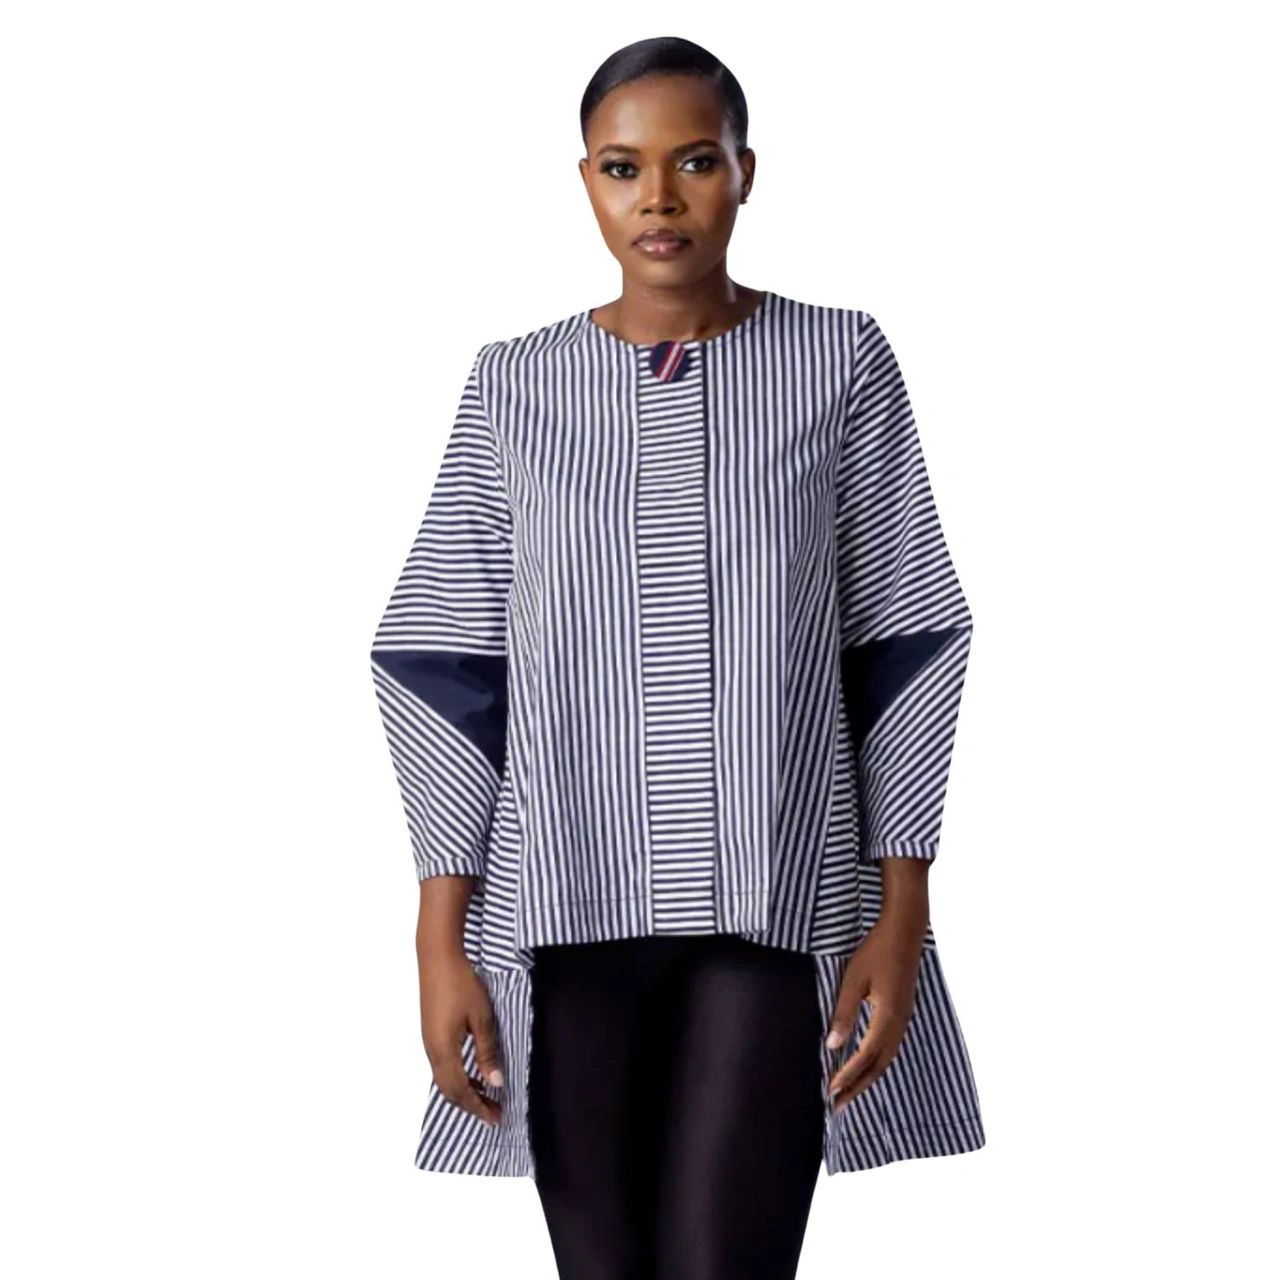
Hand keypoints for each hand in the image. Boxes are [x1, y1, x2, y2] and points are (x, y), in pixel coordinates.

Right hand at [419, 949, 504, 1127]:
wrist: (437, 958)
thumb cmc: (461, 984)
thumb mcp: (481, 1018)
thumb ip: (486, 1052)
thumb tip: (495, 1083)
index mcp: (443, 1050)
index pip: (461, 1090)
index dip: (478, 1107)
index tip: (495, 1118)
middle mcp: (432, 1051)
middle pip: (449, 1090)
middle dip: (471, 1105)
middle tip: (493, 1113)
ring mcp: (428, 1042)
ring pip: (443, 1079)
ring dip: (464, 1091)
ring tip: (486, 1096)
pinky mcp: (430, 1033)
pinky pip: (442, 1066)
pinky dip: (457, 1077)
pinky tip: (472, 1072)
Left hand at [824, 903, 927, 1112]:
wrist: (905, 931)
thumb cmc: (876, 951)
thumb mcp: (853, 980)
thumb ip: (844, 1013)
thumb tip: (832, 1046)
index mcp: (888, 1017)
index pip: (864, 1057)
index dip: (847, 1076)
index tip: (830, 1092)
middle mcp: (899, 1023)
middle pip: (878, 1066)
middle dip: (857, 1087)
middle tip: (836, 1106)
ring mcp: (904, 1019)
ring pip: (886, 1058)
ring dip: (866, 1077)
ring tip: (847, 1091)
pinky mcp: (902, 1013)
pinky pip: (889, 1046)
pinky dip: (875, 1062)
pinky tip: (863, 1064)